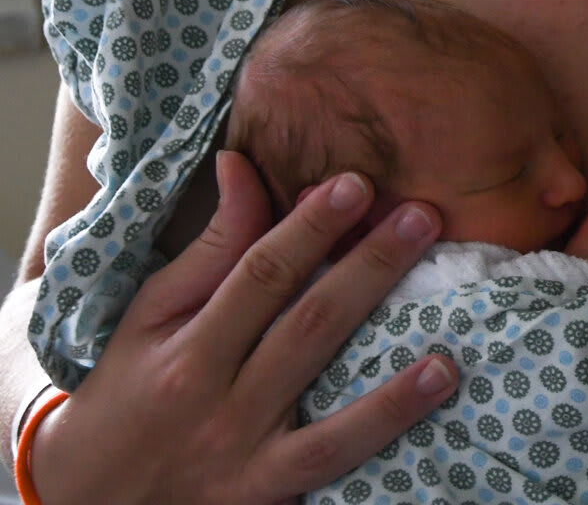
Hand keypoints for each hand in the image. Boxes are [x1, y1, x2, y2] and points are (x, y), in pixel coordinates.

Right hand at [28, 152, 459, 504]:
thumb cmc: (127, 391)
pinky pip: (337, 455)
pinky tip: (440, 381)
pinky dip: (389, 420)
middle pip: (307, 325)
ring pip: (328, 396)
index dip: (308, 228)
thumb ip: (210, 248)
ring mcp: (249, 452)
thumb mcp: (151, 317)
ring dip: (393, 358)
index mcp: (187, 349)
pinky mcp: (269, 491)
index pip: (258, 276)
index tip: (355, 183)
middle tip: (423, 216)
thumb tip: (241, 164)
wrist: (91, 498)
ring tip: (449, 310)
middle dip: (368, 267)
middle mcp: (219, 400)